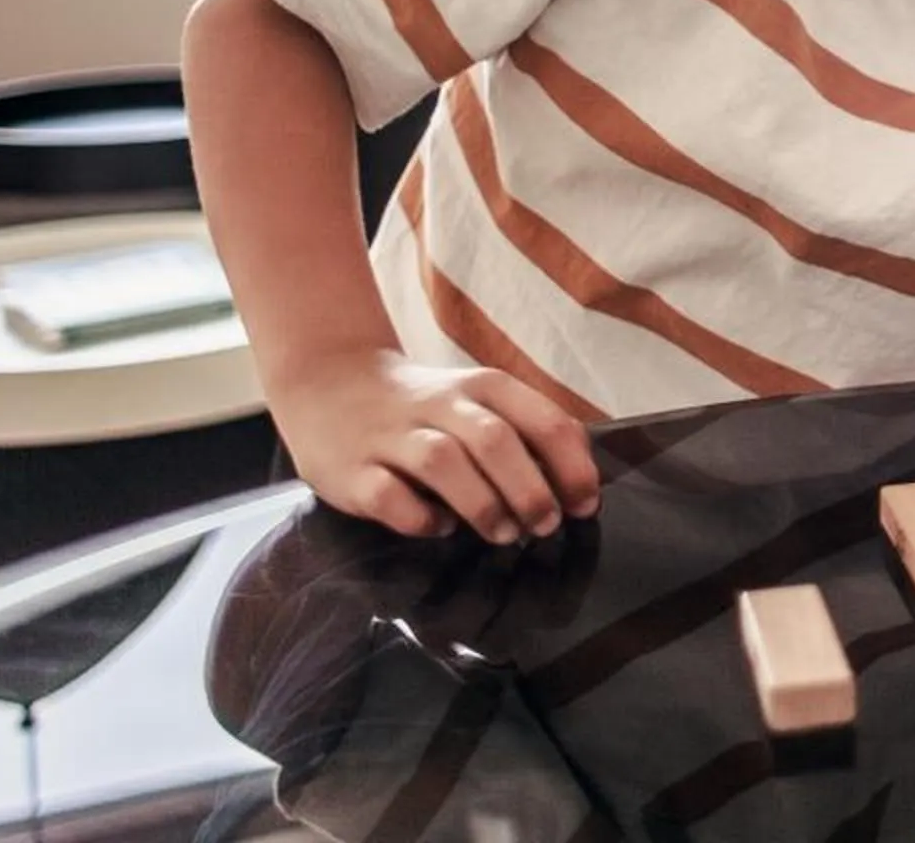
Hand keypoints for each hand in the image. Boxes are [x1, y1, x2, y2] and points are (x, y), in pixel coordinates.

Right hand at [273, 348, 601, 543]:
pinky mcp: (353, 470)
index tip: (585, 504)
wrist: (329, 380)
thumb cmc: (423, 404)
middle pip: (495, 440)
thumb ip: (523, 432)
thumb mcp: (477, 401)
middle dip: (530, 489)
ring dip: (481, 503)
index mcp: (482, 387)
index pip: (543, 419)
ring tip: (502, 533)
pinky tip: (438, 527)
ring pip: (443, 462)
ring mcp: (393, 436)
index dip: (572, 467)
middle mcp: (440, 405)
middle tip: (545, 526)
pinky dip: (418, 517)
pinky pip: (388, 496)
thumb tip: (574, 486)